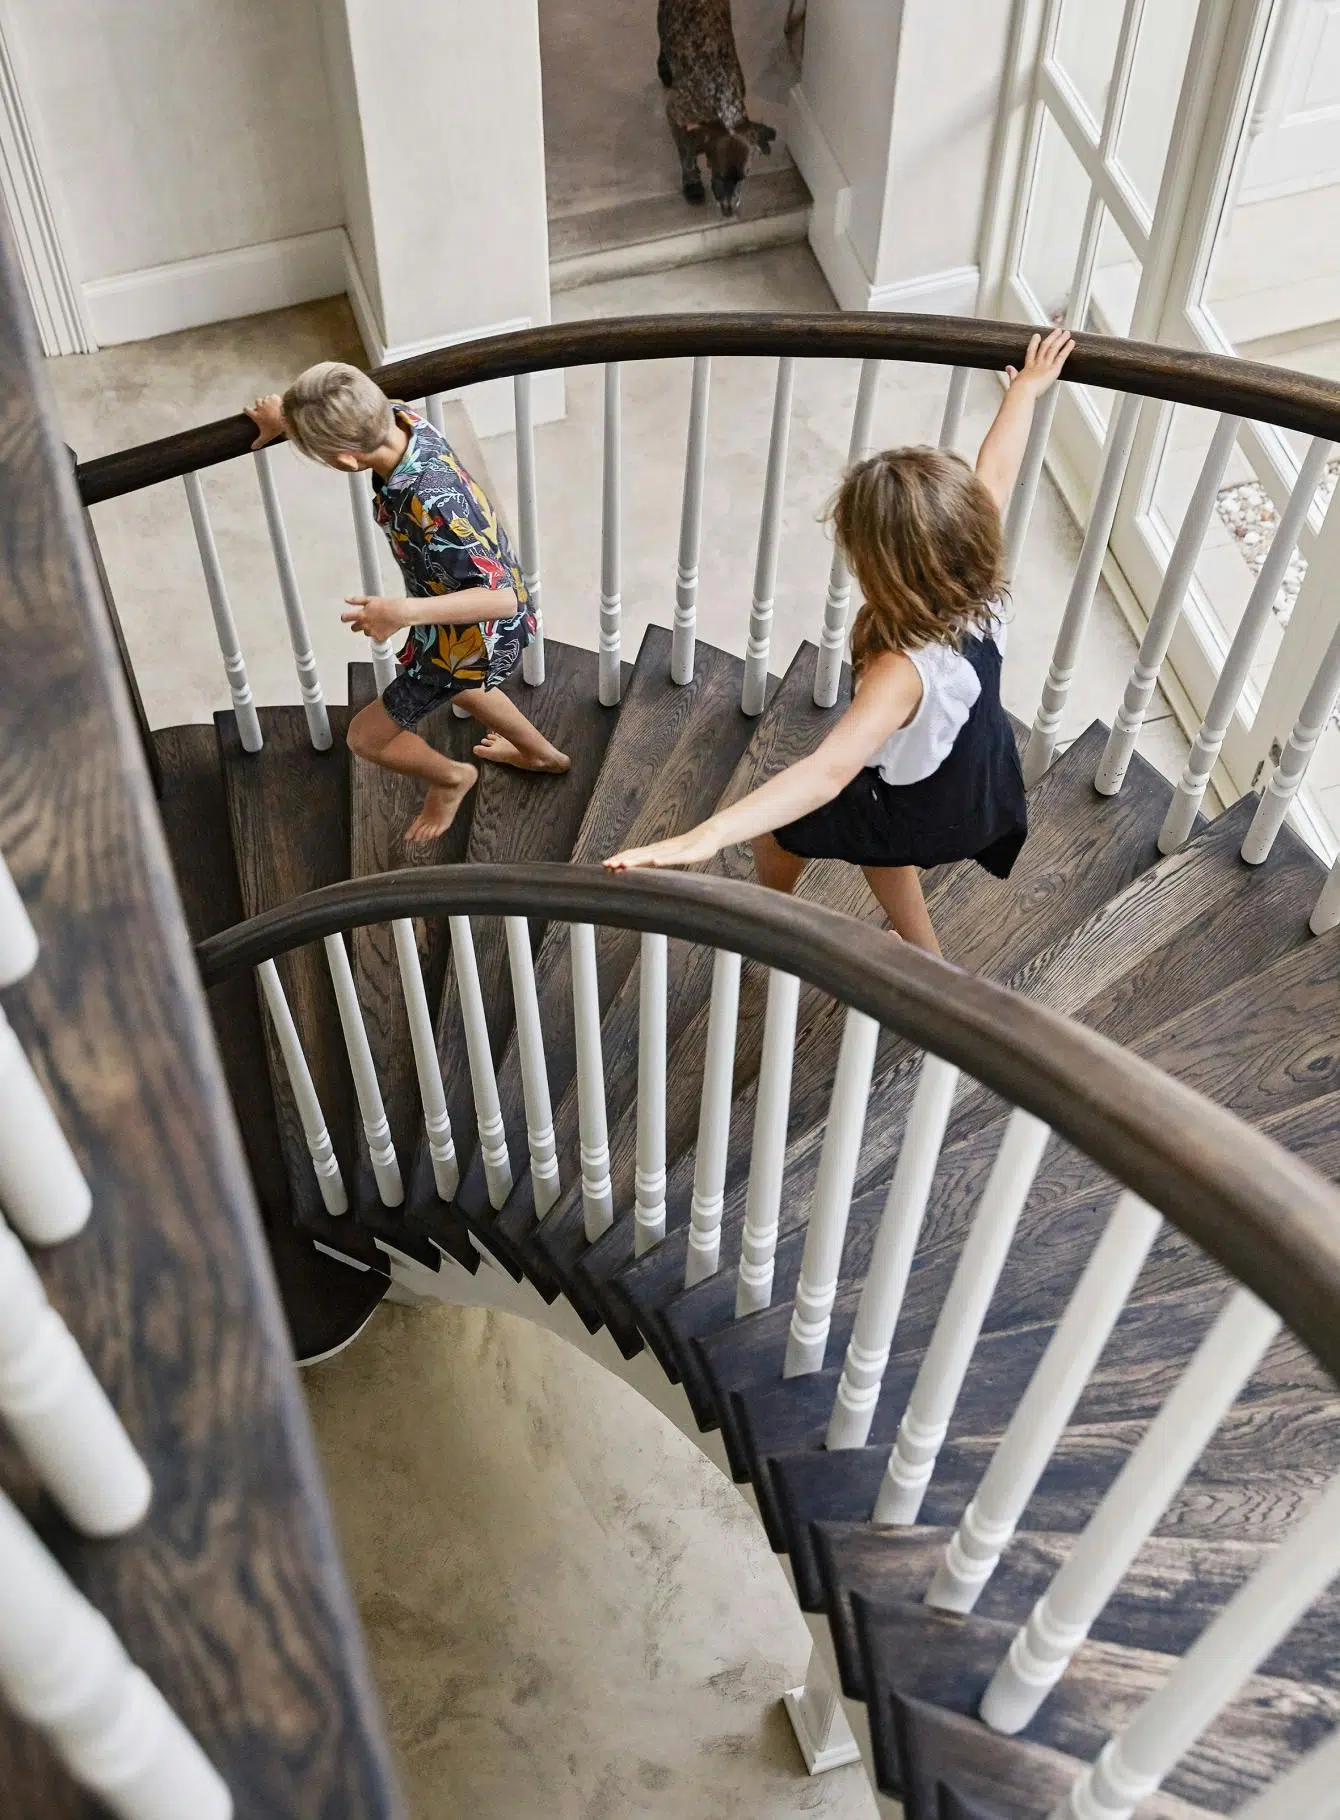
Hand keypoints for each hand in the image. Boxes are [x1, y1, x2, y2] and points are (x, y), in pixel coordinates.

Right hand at [245, 393, 286, 448]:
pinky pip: (273, 396)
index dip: (247, 409)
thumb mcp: (266, 436)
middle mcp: (260, 406)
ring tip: (272, 407)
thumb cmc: (275, 427)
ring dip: (267, 401)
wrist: (285, 419)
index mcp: (256, 415)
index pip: (246, 409)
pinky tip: (278, 403)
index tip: (247, 410)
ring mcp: (267, 401)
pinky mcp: (274, 398)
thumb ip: (259, 442)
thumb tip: (253, 448)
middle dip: (259, 404)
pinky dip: (275, 399)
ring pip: (265, 398)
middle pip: (256, 401)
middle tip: (264, 409)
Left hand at [342, 596, 410, 640]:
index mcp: (361, 615)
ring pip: (365, 632)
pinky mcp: (380, 638)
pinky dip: (378, 633)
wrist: (401, 613)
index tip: (346, 617)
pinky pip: (375, 637)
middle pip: (354, 628)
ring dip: (369, 629)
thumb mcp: (371, 599)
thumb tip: (347, 599)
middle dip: (356, 625)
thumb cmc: (388, 604)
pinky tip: (383, 627)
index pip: (345, 618)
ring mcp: (372, 632)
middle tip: (364, 620)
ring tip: (378, 622)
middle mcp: (365, 625)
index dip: (345, 617)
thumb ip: (356, 600)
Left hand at [604, 822, 723, 870]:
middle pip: (639, 854)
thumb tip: (647, 867)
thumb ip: (660, 860)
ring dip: (637, 860)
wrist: (712, 834)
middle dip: (622, 860)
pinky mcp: (689, 853)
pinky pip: (674, 857)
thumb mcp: (673, 856)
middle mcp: (662, 849)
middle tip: (606, 866)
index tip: (605, 865)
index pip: (635, 854)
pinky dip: (663, 859)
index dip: (620, 859)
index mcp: (657, 850)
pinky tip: (654, 862)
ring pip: (653, 855)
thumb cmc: (692, 847)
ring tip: (623, 865)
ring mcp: (675, 850)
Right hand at [1005, 326, 1074, 395]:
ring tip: (1066, 332)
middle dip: (1052, 337)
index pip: (1031, 351)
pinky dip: (1067, 349)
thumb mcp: (1013, 381)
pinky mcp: (1053, 369)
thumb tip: (1008, 368)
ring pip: (1054, 348)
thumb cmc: (1018, 390)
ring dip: (1061, 339)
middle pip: (1045, 346)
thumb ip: (1012, 373)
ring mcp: (1045, 365)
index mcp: (1028, 367)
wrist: (1022, 392)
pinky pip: (1061, 357)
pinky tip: (1071, 342)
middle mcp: (1037, 363)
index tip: (1037, 336)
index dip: (1034, 343)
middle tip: (1057, 330)